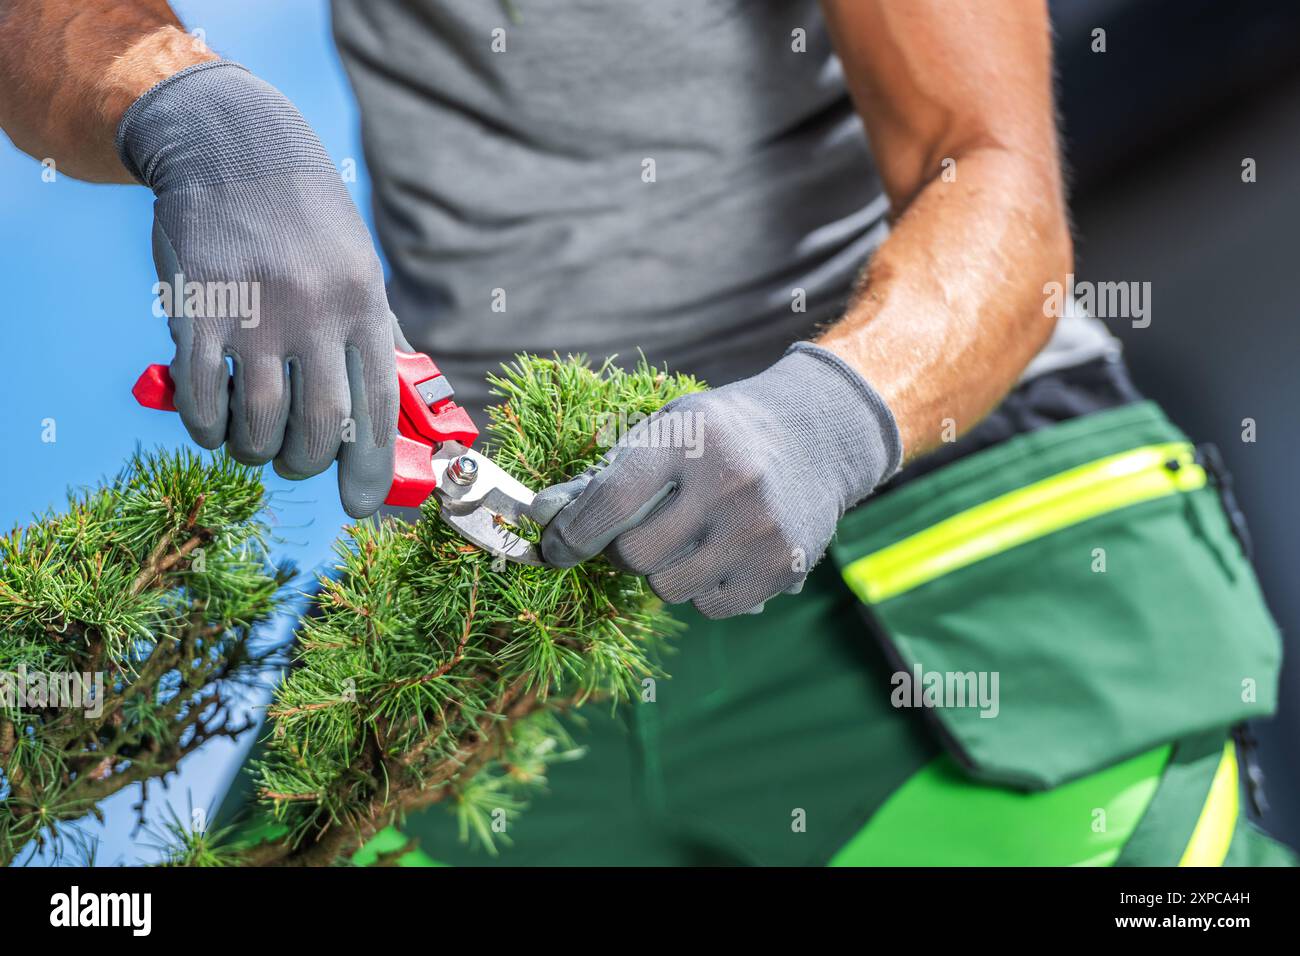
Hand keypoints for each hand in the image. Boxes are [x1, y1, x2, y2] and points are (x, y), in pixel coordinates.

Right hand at [117, 61, 398, 517]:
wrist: (235, 149)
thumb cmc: (307, 222)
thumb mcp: (359, 269)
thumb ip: (375, 336)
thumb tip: (400, 409)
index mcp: (363, 306)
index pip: (376, 407)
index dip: (371, 467)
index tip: (361, 504)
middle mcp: (314, 312)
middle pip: (320, 426)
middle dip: (308, 464)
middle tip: (297, 464)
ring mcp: (255, 312)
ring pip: (259, 421)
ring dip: (256, 451)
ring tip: (255, 447)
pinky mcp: (197, 310)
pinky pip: (201, 397)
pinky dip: (208, 429)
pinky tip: (213, 427)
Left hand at [527, 343, 902, 617]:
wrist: (817, 434)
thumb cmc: (723, 433)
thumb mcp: (668, 428)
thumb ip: (609, 473)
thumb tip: (544, 516)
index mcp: (690, 437)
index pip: (612, 499)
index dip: (572, 532)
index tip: (555, 548)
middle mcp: (727, 483)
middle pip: (635, 554)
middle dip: (622, 551)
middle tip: (637, 533)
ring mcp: (758, 528)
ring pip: (668, 588)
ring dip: (663, 572)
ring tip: (687, 538)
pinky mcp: (781, 566)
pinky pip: (709, 607)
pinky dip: (702, 590)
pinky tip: (719, 555)